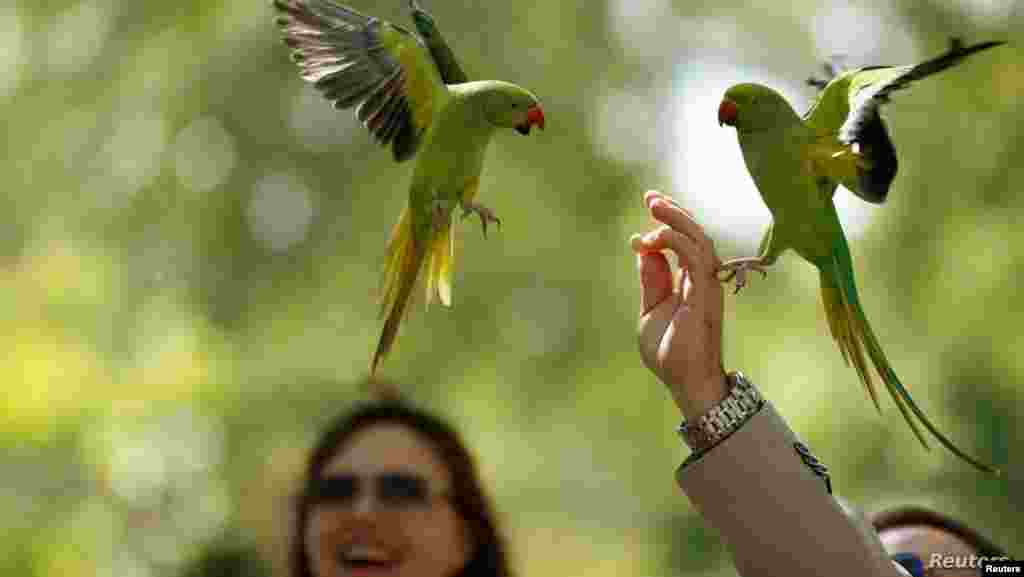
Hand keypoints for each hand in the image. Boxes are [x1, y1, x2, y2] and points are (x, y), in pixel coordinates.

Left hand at [631, 190, 728, 420]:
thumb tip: (642, 247)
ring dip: (676, 219)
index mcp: (691, 281)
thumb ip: (651, 278)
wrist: (683, 380)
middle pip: (695, 234)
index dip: (670, 219)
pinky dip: (677, 241)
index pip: (685, 241)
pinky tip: (655, 237)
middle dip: (673, 211)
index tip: (649, 203)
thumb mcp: (651, 308)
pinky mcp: (704, 294)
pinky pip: (696, 258)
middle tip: (650, 197)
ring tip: (653, 206)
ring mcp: (706, 286)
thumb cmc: (669, 350)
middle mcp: (702, 279)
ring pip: (699, 240)